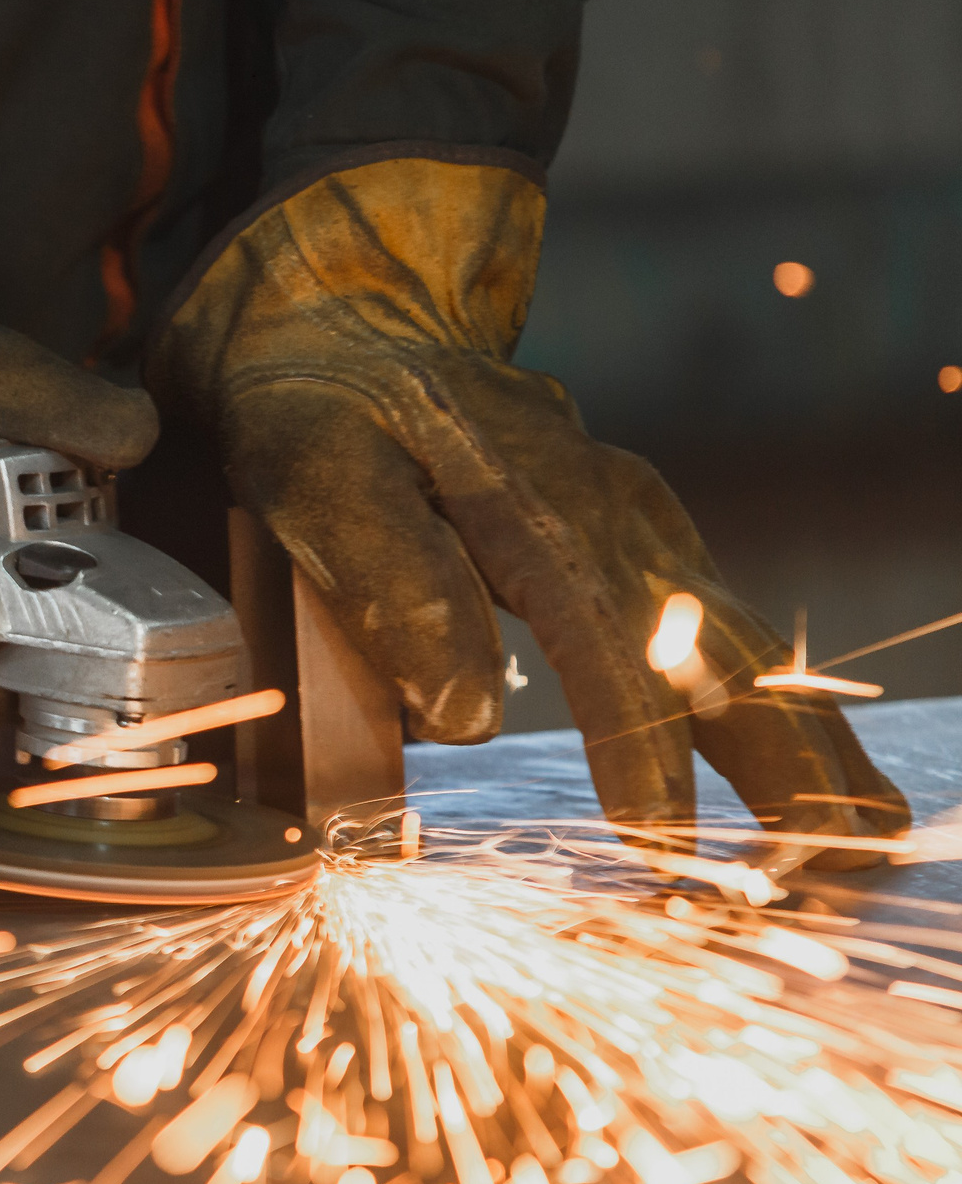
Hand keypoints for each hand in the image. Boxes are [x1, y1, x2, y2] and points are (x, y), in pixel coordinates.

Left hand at [151, 155, 906, 865]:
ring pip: (747, 651)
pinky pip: (722, 636)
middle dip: (786, 770)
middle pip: (727, 657)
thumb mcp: (319, 472)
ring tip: (864, 842)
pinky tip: (811, 775)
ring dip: (808, 749)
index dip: (642, 752)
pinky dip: (774, 710)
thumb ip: (393, 580)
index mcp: (544, 510)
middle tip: (832, 869)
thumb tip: (464, 715)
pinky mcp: (634, 540)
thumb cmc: (322, 403)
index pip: (610, 652)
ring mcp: (638, 527)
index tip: (665, 846)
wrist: (349, 314)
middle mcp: (618, 520)